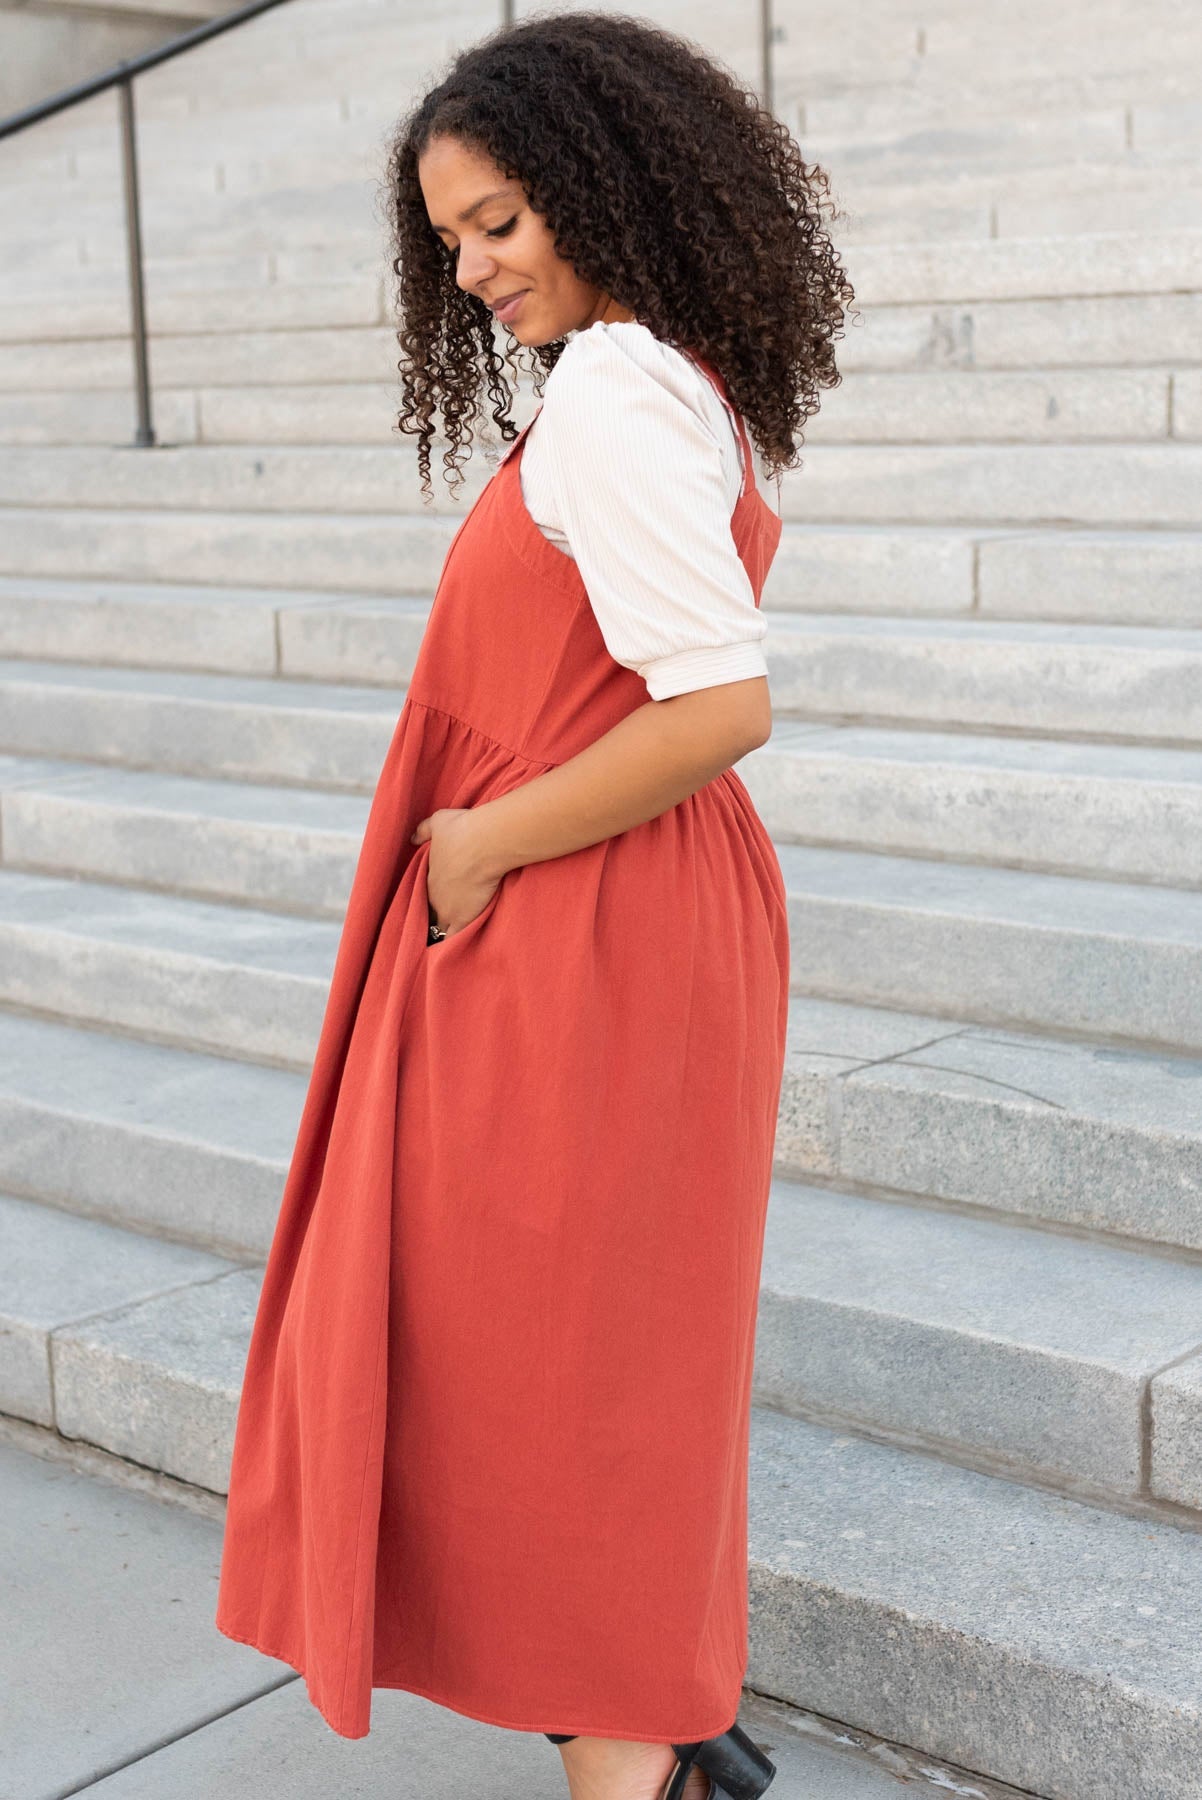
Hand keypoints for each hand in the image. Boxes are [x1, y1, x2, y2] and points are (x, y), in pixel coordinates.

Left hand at [411, 807, 502, 937]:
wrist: (484, 843)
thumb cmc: (462, 830)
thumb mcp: (437, 822)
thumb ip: (423, 831)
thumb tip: (412, 838)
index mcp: (427, 877)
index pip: (424, 894)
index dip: (430, 898)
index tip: (436, 900)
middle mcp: (434, 897)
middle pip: (430, 913)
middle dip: (435, 917)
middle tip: (441, 921)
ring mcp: (448, 910)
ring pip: (440, 929)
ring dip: (443, 932)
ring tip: (446, 943)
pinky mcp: (464, 919)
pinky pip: (454, 939)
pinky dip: (454, 945)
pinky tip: (455, 953)